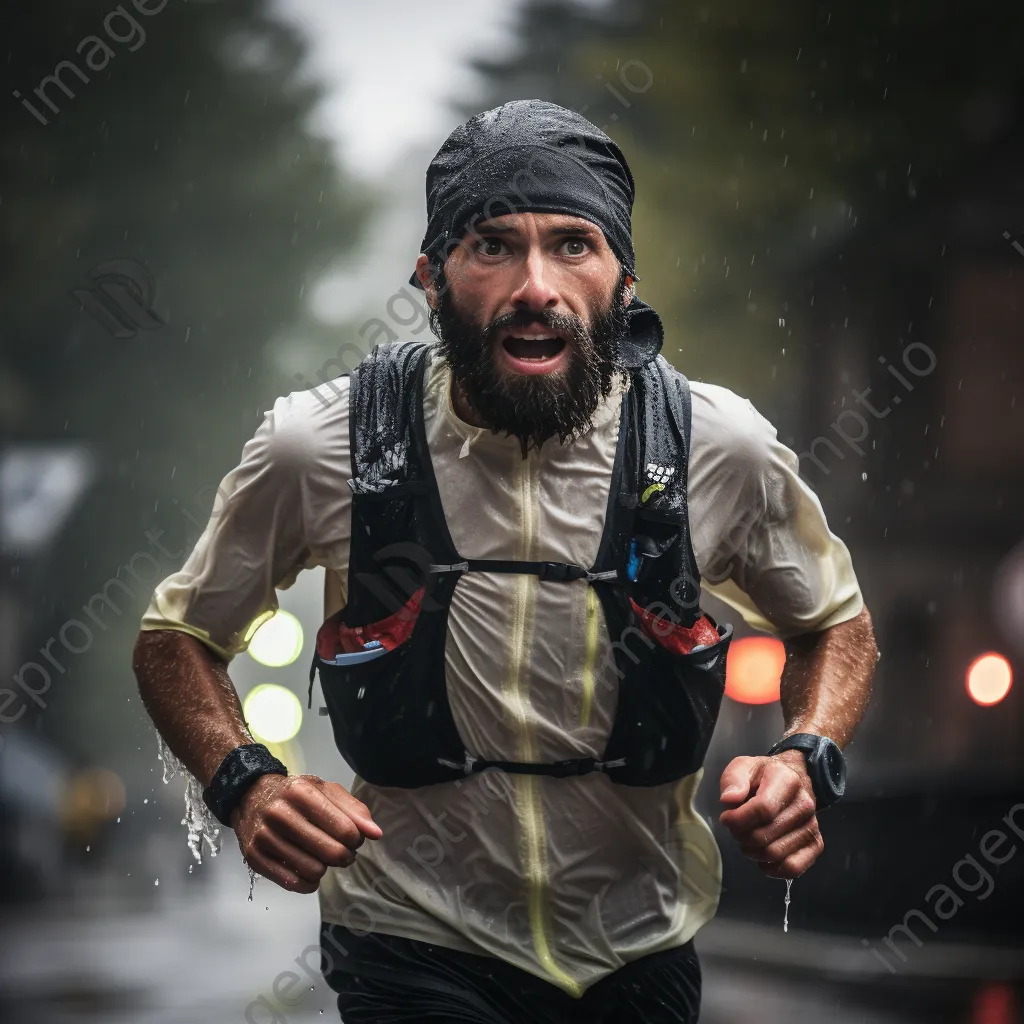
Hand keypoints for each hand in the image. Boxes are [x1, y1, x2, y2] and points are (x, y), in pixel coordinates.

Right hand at [232, 774, 382, 892]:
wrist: (250, 796)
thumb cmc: (294, 794)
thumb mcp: (324, 790)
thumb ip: (353, 809)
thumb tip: (375, 833)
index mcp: (301, 792)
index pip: (344, 829)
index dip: (357, 839)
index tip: (355, 839)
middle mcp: (280, 813)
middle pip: (331, 852)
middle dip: (345, 856)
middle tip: (344, 852)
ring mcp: (264, 837)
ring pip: (313, 870)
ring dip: (327, 869)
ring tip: (325, 858)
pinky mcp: (254, 858)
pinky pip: (293, 883)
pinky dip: (309, 883)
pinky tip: (311, 871)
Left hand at [718, 751, 822, 878]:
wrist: (792, 779)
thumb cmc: (763, 776)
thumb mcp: (743, 767)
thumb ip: (733, 780)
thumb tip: (729, 800)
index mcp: (787, 780)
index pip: (763, 809)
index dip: (738, 819)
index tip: (726, 818)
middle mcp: (804, 804)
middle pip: (764, 836)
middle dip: (741, 836)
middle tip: (735, 829)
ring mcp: (812, 825)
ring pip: (775, 854)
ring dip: (752, 852)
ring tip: (747, 838)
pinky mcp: (815, 844)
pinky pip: (793, 868)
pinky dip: (772, 868)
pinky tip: (762, 856)